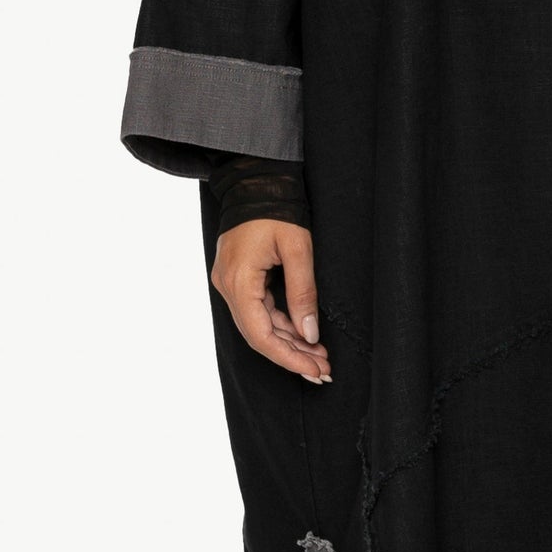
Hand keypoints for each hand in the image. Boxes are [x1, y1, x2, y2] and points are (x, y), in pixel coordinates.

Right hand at [210, 219, 331, 384]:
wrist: (257, 180)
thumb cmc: (277, 209)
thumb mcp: (298, 249)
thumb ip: (303, 293)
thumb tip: (310, 334)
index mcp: (238, 280)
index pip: (260, 335)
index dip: (289, 357)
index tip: (315, 370)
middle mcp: (227, 286)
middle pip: (258, 335)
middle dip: (292, 355)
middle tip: (323, 371)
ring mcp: (230, 283)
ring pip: (259, 325)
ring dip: (288, 342)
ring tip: (319, 357)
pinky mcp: (238, 279)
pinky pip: (258, 311)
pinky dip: (281, 325)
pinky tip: (304, 336)